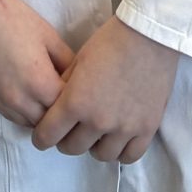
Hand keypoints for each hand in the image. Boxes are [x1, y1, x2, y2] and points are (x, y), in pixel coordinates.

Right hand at [0, 0, 75, 129]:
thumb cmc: (15, 19)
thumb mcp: (49, 36)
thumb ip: (68, 62)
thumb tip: (79, 79)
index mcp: (40, 82)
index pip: (67, 106)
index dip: (77, 98)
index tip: (81, 88)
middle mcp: (21, 100)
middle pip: (50, 121)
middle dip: (61, 111)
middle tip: (68, 95)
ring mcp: (3, 103)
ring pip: (32, 124)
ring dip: (43, 115)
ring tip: (49, 96)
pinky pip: (15, 119)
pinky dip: (27, 113)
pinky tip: (32, 97)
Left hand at [34, 17, 179, 163]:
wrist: (149, 35)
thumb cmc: (110, 42)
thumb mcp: (77, 61)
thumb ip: (63, 88)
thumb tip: (53, 107)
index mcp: (76, 103)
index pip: (47, 136)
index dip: (41, 136)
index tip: (44, 134)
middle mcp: (98, 121)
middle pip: (72, 148)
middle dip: (65, 140)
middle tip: (70, 130)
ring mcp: (124, 128)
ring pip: (100, 155)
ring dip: (94, 145)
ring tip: (96, 133)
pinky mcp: (147, 129)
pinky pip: (129, 156)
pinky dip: (120, 151)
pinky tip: (117, 138)